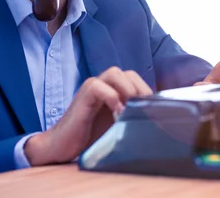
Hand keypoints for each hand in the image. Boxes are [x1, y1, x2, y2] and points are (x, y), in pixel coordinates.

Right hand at [24, 67, 151, 165]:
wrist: (62, 147)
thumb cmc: (90, 136)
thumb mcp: (118, 125)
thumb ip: (132, 117)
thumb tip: (158, 122)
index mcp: (113, 90)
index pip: (135, 78)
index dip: (146, 90)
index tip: (153, 109)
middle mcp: (103, 85)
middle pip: (127, 72)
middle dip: (140, 89)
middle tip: (144, 109)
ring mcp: (92, 89)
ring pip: (114, 73)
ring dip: (127, 89)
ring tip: (130, 109)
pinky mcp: (82, 97)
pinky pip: (97, 87)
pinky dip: (111, 98)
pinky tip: (117, 114)